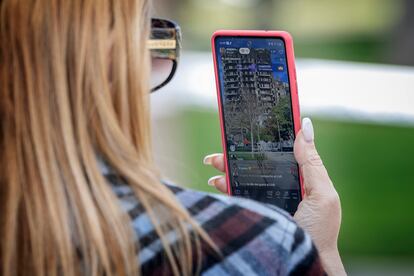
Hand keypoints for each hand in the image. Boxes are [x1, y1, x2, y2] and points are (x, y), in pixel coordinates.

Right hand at [203, 118, 345, 274]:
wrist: (305, 261)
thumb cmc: (320, 230)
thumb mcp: (322, 194)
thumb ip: (312, 163)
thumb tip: (306, 127)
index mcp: (299, 178)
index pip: (280, 151)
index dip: (267, 138)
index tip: (253, 124)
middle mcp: (280, 185)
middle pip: (257, 162)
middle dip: (240, 151)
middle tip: (226, 142)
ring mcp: (266, 198)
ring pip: (243, 175)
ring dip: (227, 166)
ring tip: (214, 161)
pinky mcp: (255, 209)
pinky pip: (236, 193)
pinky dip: (224, 185)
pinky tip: (217, 181)